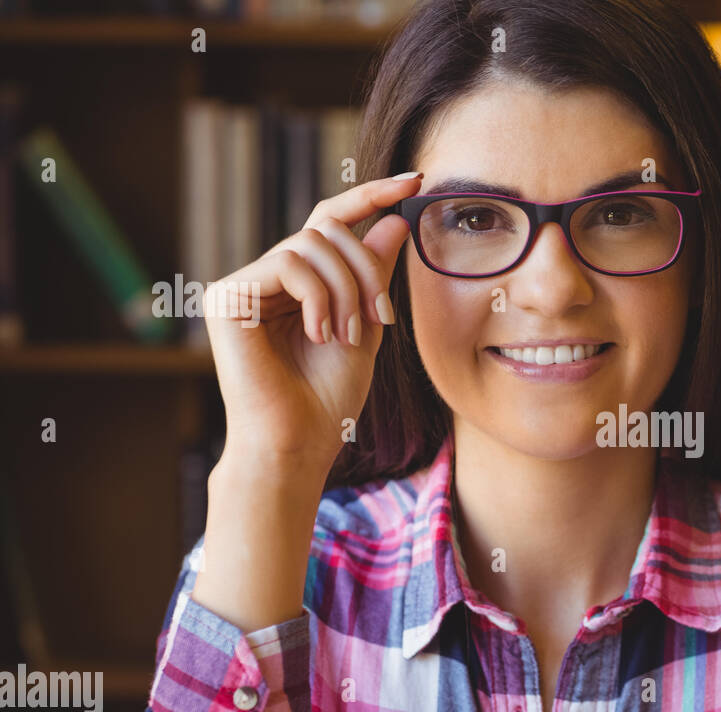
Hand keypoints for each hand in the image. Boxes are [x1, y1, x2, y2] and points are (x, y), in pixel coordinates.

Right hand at [202, 172, 423, 471]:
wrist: (299, 442)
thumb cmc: (329, 399)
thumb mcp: (366, 327)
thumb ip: (374, 275)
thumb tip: (393, 220)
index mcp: (298, 285)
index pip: (332, 223)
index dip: (371, 196)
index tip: (414, 181)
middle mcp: (266, 278)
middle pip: (328, 230)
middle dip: (367, 269)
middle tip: (382, 317)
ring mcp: (244, 285)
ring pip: (312, 244)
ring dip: (346, 289)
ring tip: (350, 335)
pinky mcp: (228, 296)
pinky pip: (289, 263)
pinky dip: (319, 297)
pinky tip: (319, 333)